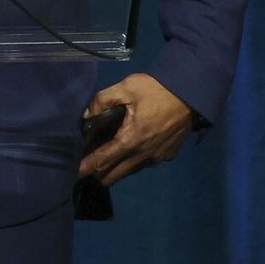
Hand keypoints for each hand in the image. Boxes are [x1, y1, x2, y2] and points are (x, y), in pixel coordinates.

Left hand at [77, 74, 198, 187]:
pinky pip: (145, 164)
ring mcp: (157, 158)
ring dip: (117, 169)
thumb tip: (86, 116)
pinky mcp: (168, 156)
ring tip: (108, 157)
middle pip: (113, 176)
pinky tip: (132, 147)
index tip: (72, 176)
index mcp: (130, 140)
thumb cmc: (157, 89)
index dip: (85, 169)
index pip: (102, 161)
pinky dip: (134, 161)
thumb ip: (102, 101)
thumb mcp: (126, 87)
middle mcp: (143, 155)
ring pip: (130, 171)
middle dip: (98, 174)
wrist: (192, 93)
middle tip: (88, 165)